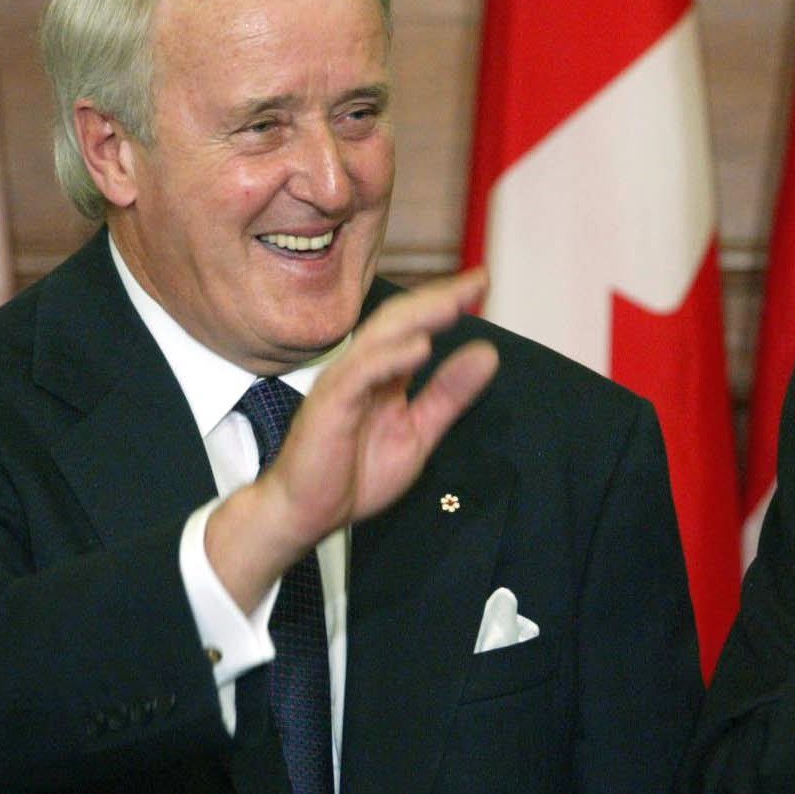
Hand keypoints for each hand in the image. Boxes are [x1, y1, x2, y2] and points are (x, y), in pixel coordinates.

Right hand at [206, 270, 499, 609]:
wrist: (308, 513)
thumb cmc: (353, 474)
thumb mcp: (419, 433)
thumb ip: (449, 394)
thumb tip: (487, 354)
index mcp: (384, 373)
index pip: (417, 325)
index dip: (448, 302)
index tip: (481, 281)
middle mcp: (363, 369)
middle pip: (401, 320)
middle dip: (439, 298)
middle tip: (476, 280)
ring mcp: (344, 383)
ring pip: (381, 337)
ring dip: (419, 317)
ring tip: (454, 302)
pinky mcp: (330, 405)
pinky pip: (360, 373)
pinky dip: (390, 358)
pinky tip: (420, 348)